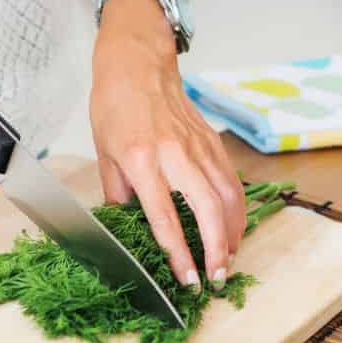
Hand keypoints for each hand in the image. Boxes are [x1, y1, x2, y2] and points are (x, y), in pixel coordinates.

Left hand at [90, 0, 244, 288]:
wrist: (138, 62)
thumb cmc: (114, 106)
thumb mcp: (104, 153)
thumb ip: (117, 194)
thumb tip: (126, 228)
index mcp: (141, 161)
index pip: (164, 218)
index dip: (179, 254)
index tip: (187, 280)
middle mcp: (174, 155)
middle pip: (206, 210)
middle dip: (215, 250)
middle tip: (217, 279)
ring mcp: (198, 147)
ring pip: (227, 197)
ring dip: (232, 233)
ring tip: (228, 261)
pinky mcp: (211, 141)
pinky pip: (231, 181)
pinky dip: (237, 209)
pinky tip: (234, 229)